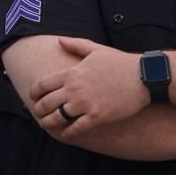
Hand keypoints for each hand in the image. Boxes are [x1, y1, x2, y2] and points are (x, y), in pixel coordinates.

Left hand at [28, 38, 146, 135]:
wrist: (144, 76)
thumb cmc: (120, 62)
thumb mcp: (95, 49)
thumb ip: (75, 45)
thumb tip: (59, 40)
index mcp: (72, 74)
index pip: (42, 85)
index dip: (33, 93)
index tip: (31, 98)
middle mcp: (74, 89)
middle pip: (46, 103)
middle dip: (38, 110)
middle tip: (37, 114)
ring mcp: (85, 104)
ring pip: (58, 117)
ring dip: (48, 123)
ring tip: (46, 125)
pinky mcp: (98, 116)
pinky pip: (76, 128)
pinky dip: (68, 133)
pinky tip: (65, 134)